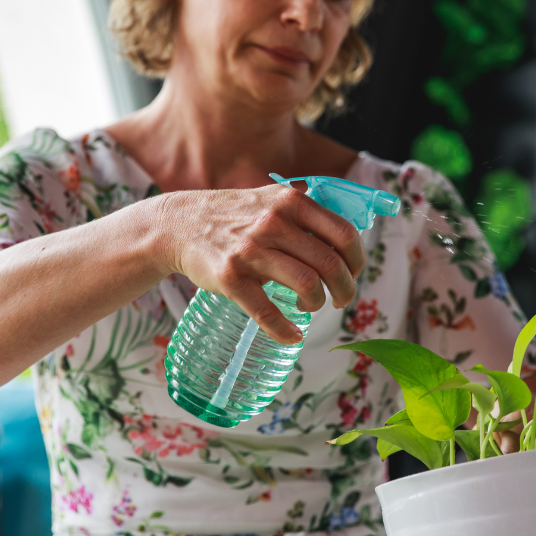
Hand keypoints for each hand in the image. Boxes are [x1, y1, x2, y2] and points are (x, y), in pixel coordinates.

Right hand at [155, 184, 365, 343]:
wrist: (179, 225)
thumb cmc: (234, 216)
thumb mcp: (271, 199)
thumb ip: (304, 213)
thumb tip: (343, 239)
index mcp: (291, 202)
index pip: (344, 234)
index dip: (357, 261)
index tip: (353, 274)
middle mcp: (273, 223)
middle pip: (330, 264)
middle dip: (345, 290)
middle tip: (341, 300)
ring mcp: (251, 251)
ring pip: (307, 286)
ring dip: (318, 304)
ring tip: (311, 306)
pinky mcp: (230, 278)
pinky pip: (267, 312)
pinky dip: (285, 330)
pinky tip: (292, 335)